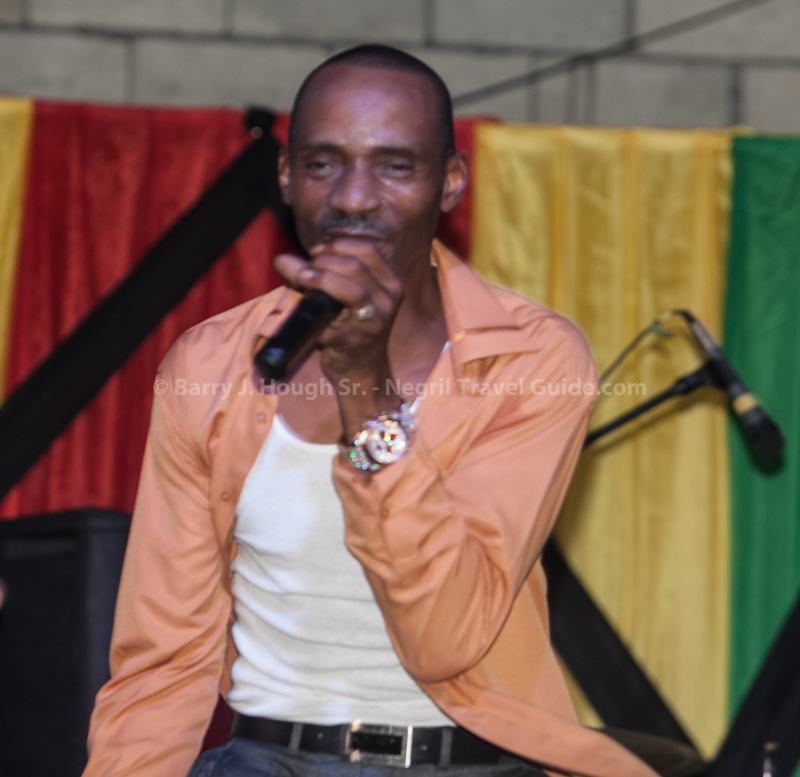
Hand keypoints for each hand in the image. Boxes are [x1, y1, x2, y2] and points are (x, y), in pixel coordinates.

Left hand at [273, 238, 401, 384]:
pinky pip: (335, 326)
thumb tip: (281, 259)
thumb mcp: (338, 291)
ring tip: (302, 280)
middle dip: (325, 261)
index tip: (316, 252)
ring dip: (322, 280)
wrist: (361, 365)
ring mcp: (376, 320)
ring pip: (354, 290)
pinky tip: (307, 321)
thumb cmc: (348, 321)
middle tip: (306, 271)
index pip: (369, 248)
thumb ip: (314, 271)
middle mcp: (389, 297)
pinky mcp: (358, 341)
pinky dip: (316, 321)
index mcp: (390, 279)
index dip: (339, 244)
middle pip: (357, 266)